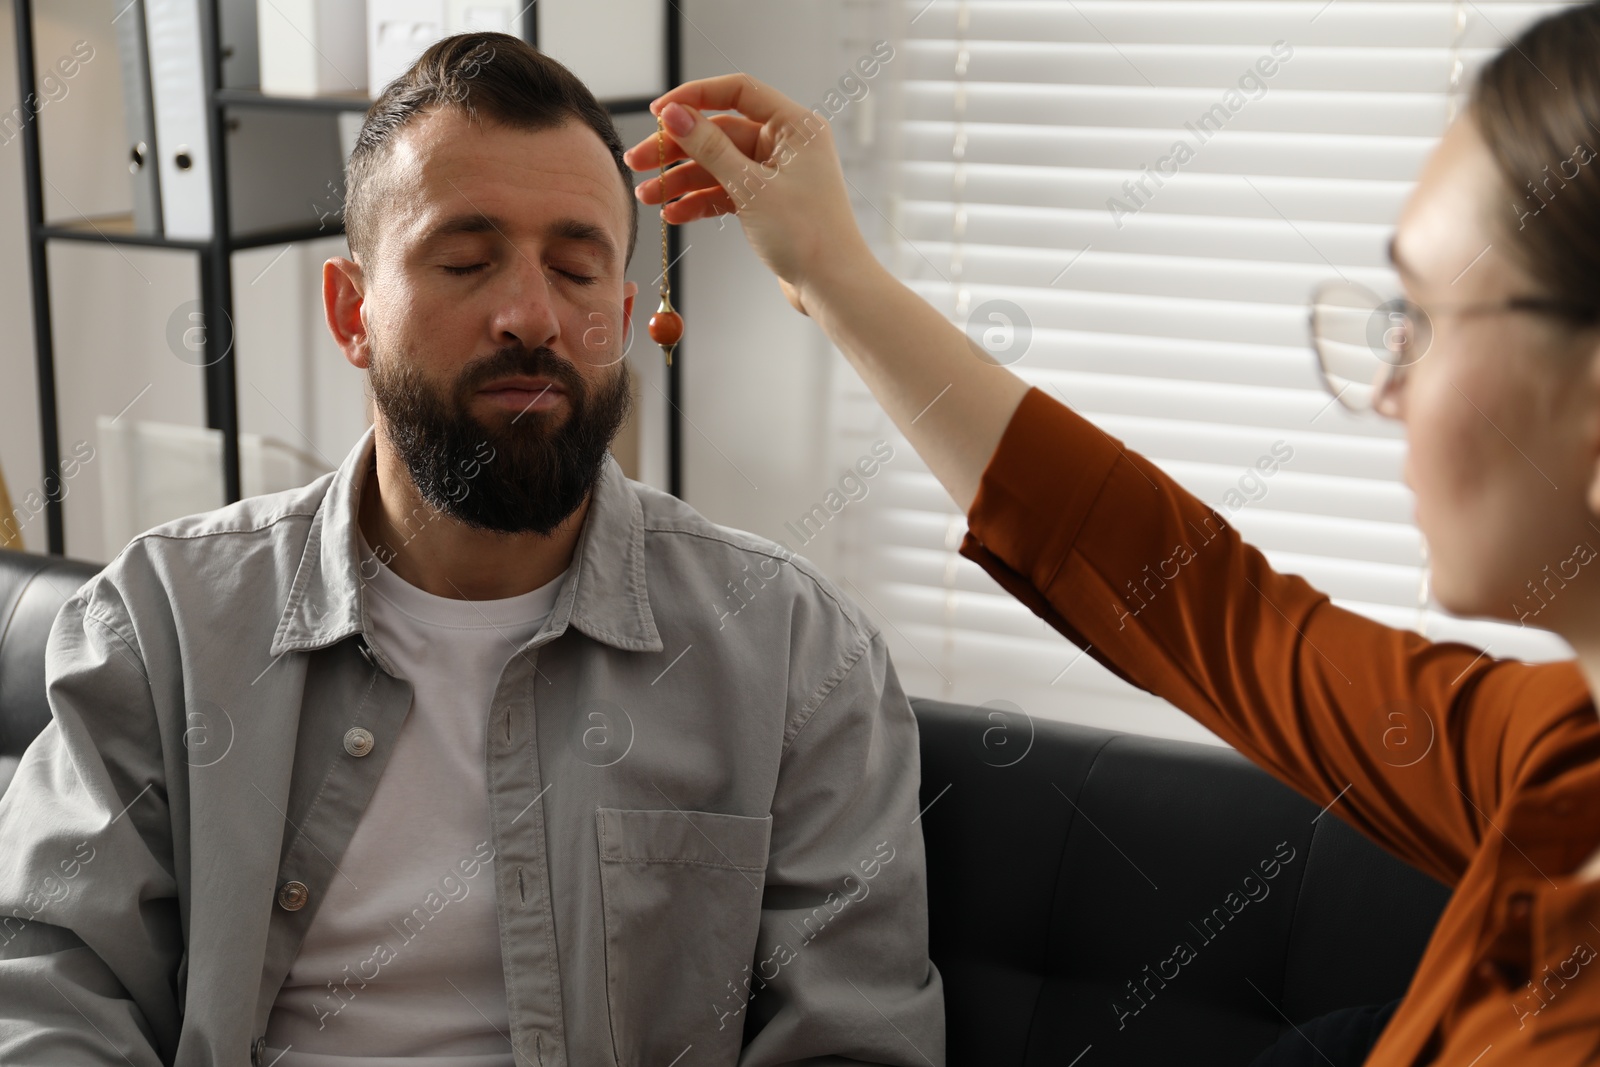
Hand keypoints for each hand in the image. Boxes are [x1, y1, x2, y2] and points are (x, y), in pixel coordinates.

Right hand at [623, 75, 872, 316]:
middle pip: (720, 133)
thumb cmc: (807, 235)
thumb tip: (674, 114)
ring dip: (681, 181)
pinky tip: (673, 215)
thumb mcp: (750, 187)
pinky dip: (700, 202)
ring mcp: (776, 174)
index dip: (694, 97)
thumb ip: (709, 148)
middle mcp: (787, 145)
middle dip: (677, 149)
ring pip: (718, 166)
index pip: (738, 92)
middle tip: (637, 162)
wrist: (833, 287)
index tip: (657, 112)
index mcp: (794, 127)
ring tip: (648, 197)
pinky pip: (726, 191)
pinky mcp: (768, 202)